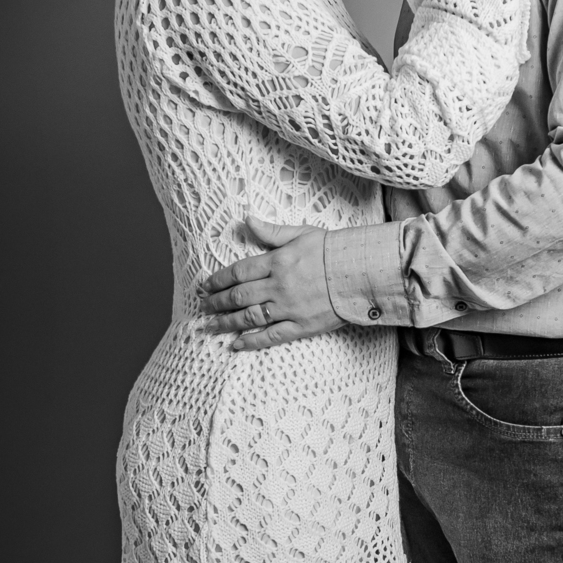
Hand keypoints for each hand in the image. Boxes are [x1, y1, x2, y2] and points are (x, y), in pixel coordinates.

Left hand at [200, 217, 341, 349]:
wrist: (360, 272)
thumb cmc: (332, 250)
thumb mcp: (301, 233)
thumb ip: (271, 231)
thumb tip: (247, 219)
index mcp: (277, 261)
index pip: (238, 272)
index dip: (218, 280)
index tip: (205, 285)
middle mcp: (278, 286)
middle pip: (238, 296)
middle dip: (216, 302)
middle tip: (202, 306)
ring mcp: (288, 308)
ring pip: (249, 317)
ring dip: (226, 323)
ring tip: (210, 326)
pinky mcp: (301, 325)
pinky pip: (271, 336)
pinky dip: (252, 341)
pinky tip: (237, 344)